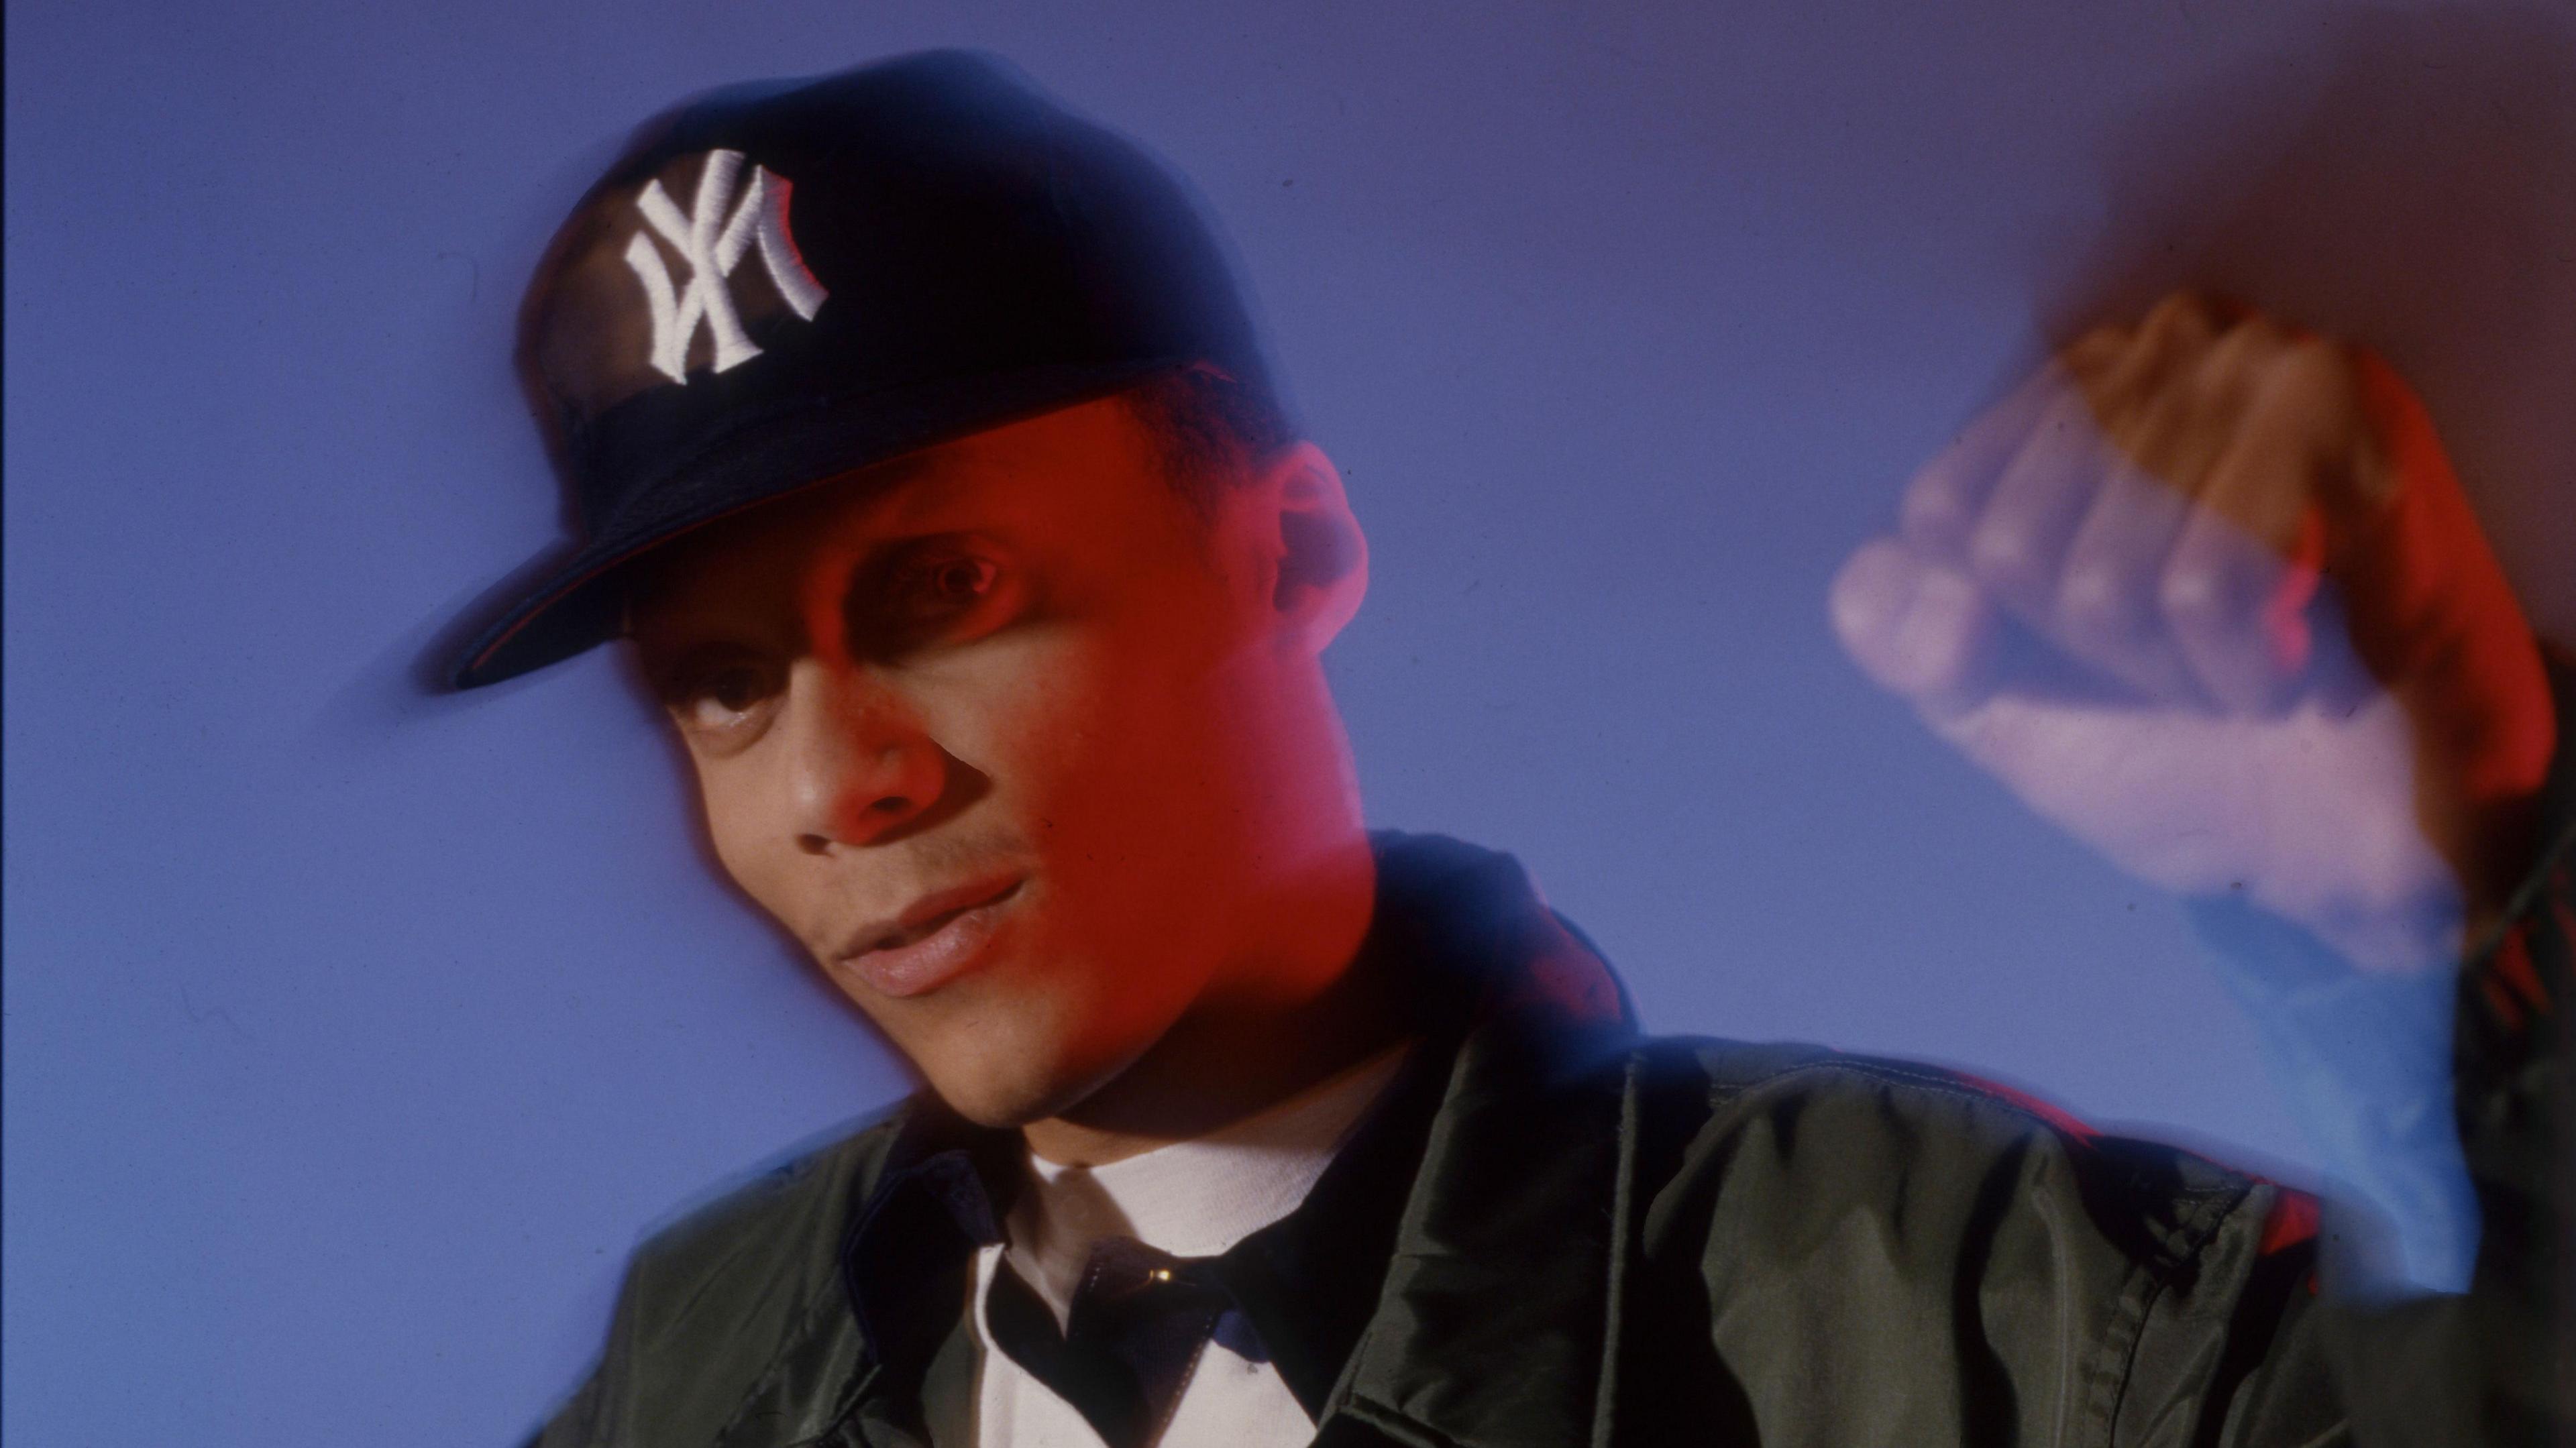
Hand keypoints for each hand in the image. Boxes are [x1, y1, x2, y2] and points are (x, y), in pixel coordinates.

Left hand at [1829, 292, 2554, 972]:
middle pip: (2013, 544)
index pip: (1941, 512)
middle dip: (2094, 649)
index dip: (2005, 622)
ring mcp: (2245, 366)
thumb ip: (1905, 638)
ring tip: (2241, 655)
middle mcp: (2150, 353)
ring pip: (2105, 571)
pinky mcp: (2332, 414)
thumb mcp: (2001, 706)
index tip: (2094, 644)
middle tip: (2182, 654)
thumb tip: (1894, 576)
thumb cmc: (2180, 753)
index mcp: (2061, 401)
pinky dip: (2233, 662)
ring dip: (2167, 664)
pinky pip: (2201, 579)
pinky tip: (2291, 657)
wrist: (2342, 839)